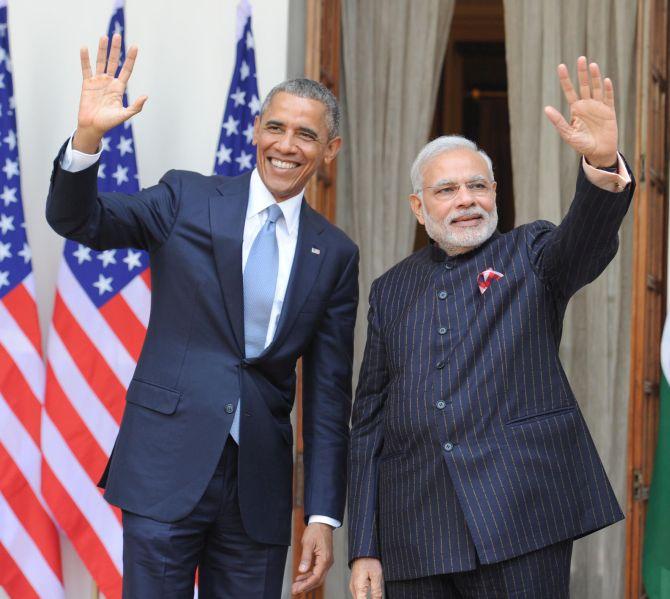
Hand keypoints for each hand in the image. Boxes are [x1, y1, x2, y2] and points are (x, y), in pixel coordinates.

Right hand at [74, 34, 147, 152]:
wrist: (93, 127)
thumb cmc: (109, 122)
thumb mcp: (124, 114)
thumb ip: (135, 106)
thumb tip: (146, 96)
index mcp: (119, 88)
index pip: (126, 70)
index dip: (130, 59)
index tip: (135, 46)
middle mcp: (109, 82)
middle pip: (113, 62)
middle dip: (116, 50)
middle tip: (118, 36)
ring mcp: (98, 82)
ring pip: (100, 62)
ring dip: (102, 50)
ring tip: (104, 37)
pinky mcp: (87, 84)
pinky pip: (86, 69)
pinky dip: (85, 59)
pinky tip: (85, 48)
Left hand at [291, 523, 333, 594]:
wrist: (322, 523)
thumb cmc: (316, 530)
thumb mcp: (308, 543)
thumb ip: (305, 558)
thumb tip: (302, 570)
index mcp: (324, 559)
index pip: (315, 577)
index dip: (306, 585)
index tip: (297, 588)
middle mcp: (327, 562)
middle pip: (317, 580)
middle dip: (306, 586)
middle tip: (295, 589)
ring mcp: (326, 561)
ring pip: (317, 577)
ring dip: (307, 582)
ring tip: (296, 585)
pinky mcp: (324, 559)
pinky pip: (317, 571)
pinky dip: (309, 576)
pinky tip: (301, 577)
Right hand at [349, 557, 383, 598]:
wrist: (363, 550)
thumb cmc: (369, 560)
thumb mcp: (376, 576)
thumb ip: (377, 591)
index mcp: (358, 587)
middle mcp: (353, 587)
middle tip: (375, 595)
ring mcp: (353, 585)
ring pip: (359, 597)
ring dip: (365, 597)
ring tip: (373, 590)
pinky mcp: (354, 582)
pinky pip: (359, 593)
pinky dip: (364, 595)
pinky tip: (370, 591)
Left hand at [544, 56, 617, 167]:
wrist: (598, 153)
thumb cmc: (581, 144)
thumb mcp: (568, 134)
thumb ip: (558, 121)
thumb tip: (546, 108)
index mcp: (576, 109)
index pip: (569, 91)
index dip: (566, 79)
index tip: (561, 66)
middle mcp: (587, 104)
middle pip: (584, 85)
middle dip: (582, 72)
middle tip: (580, 58)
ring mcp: (599, 106)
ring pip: (596, 88)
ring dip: (595, 77)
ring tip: (592, 65)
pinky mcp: (609, 111)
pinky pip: (608, 98)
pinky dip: (607, 90)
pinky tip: (605, 80)